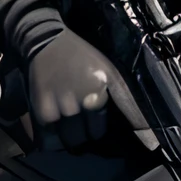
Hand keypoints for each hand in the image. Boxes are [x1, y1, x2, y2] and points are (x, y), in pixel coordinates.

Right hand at [22, 26, 142, 152]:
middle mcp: (78, 106)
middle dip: (81, 135)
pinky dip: (49, 132)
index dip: (95, 130)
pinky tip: (53, 122)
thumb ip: (125, 98)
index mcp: (97, 97)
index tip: (92, 126)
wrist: (48, 42)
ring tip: (66, 127)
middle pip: (80, 138)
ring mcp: (57, 108)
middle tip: (79, 127)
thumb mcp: (110, 73)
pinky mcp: (39, 107)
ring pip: (63, 138)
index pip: (97, 131)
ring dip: (65, 136)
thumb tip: (141, 124)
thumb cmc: (83, 57)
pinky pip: (45, 132)